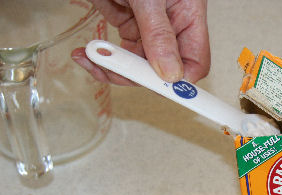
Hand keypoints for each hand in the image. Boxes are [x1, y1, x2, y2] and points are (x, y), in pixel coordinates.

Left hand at [72, 0, 209, 83]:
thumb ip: (159, 34)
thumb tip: (170, 73)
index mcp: (189, 16)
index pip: (195, 63)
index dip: (180, 82)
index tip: (161, 90)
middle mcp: (172, 24)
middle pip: (162, 69)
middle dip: (134, 74)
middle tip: (111, 68)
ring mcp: (149, 26)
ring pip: (138, 64)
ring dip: (112, 67)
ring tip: (90, 57)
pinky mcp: (128, 22)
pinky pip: (120, 51)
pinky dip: (102, 56)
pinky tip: (87, 54)